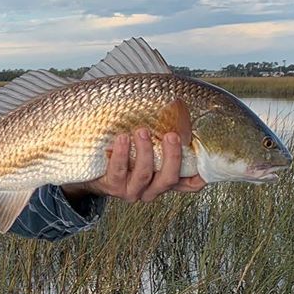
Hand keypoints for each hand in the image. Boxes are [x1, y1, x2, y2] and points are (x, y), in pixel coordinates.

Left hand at [63, 130, 206, 203]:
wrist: (87, 164)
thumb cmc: (124, 148)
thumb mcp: (147, 143)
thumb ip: (163, 132)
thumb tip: (179, 102)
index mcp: (162, 180)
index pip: (189, 184)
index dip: (201, 176)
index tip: (205, 158)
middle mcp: (150, 189)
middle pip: (168, 178)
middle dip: (172, 156)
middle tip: (171, 135)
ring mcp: (130, 190)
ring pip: (144, 174)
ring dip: (145, 151)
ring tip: (141, 131)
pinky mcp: (111, 186)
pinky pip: (118, 171)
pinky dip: (122, 154)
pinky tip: (122, 138)